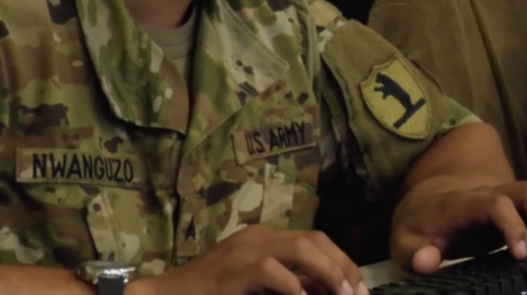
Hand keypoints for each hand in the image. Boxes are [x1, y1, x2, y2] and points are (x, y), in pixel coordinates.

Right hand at [135, 225, 367, 294]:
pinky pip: (271, 271)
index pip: (315, 239)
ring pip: (300, 248)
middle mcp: (259, 237)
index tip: (359, 289)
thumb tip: (324, 291)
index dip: (341, 262)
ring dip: (328, 273)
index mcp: (265, 239)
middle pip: (315, 240)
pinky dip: (293, 286)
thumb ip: (288, 283)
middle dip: (343, 267)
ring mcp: (246, 250)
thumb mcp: (255, 286)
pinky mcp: (234, 270)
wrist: (167, 294)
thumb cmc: (210, 293)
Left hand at [390, 178, 526, 274]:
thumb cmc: (419, 225)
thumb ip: (412, 253)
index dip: (513, 225)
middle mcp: (489, 195)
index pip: (495, 203)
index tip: (520, 255)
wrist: (426, 201)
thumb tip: (427, 261)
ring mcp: (505, 198)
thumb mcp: (405, 242)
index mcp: (463, 204)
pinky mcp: (515, 207)